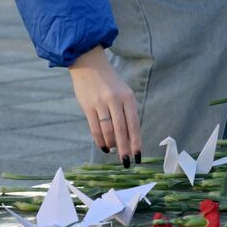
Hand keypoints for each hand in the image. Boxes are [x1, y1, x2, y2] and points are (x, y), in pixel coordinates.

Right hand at [68, 47, 140, 165]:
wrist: (89, 64)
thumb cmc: (109, 82)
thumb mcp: (123, 92)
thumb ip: (126, 112)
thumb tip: (129, 138)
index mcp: (128, 97)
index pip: (134, 124)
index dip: (136, 142)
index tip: (138, 156)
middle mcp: (115, 100)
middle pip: (122, 131)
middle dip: (125, 149)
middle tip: (127, 162)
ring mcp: (101, 103)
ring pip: (108, 131)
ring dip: (112, 145)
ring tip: (114, 152)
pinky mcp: (88, 106)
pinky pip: (95, 128)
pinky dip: (100, 140)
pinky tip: (104, 146)